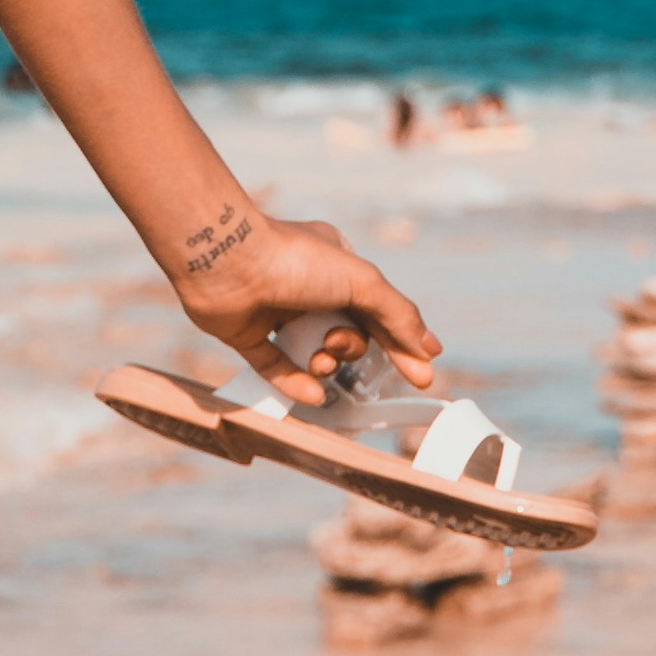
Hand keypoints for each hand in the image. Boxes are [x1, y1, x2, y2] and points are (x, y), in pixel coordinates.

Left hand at [171, 199, 437, 406]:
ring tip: (317, 360)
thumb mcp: (362, 283)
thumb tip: (428, 350)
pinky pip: (276, 367)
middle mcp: (307, 287)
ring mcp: (276, 311)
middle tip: (337, 345)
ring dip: (322, 365)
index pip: (378, 310)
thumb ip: (398, 316)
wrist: (227, 261)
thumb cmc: (295, 261)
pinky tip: (311, 393)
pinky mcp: (247, 334)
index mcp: (337, 265)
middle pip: (348, 335)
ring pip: (313, 353)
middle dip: (351, 348)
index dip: (401, 342)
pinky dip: (293, 382)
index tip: (422, 374)